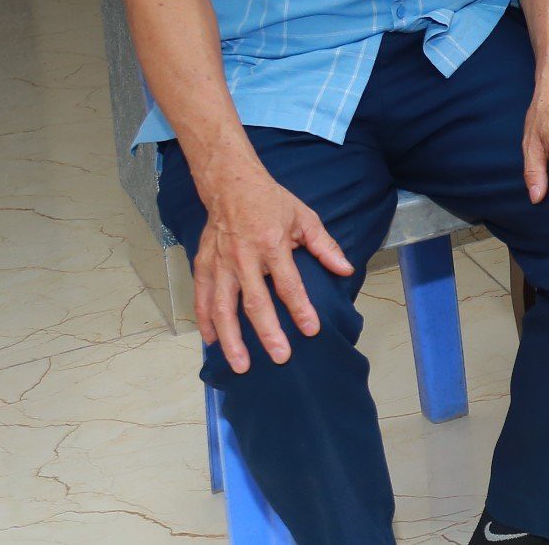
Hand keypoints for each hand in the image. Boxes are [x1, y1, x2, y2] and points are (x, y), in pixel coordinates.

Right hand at [192, 163, 353, 373]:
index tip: (311, 330)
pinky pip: (202, 298)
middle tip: (280, 357)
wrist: (231, 184)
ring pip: (223, 307)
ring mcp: (220, 263)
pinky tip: (212, 341)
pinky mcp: (203, 265)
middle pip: (255, 302)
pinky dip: (205, 321)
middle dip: (268, 333)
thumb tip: (346, 269)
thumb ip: (325, 246)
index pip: (289, 284)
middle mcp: (244, 257)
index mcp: (272, 244)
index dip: (301, 309)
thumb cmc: (271, 202)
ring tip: (240, 364)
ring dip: (231, 338)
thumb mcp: (304, 217)